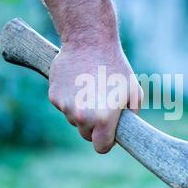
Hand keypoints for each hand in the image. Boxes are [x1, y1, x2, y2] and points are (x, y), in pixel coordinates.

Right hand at [48, 39, 142, 153]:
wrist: (89, 41)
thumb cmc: (115, 66)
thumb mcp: (134, 91)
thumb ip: (131, 115)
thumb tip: (125, 128)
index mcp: (103, 118)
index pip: (101, 147)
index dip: (106, 142)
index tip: (108, 135)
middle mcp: (82, 116)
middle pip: (86, 134)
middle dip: (94, 126)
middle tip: (102, 106)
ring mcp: (66, 107)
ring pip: (74, 120)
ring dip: (81, 112)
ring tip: (90, 89)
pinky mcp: (54, 97)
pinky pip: (64, 106)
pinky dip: (70, 99)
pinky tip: (78, 83)